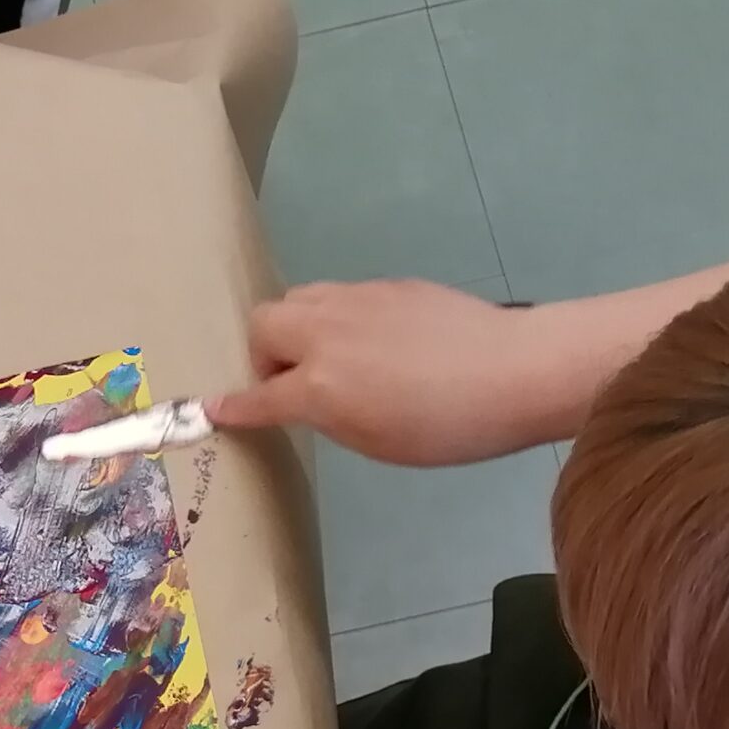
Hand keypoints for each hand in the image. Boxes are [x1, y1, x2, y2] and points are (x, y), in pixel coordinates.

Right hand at [207, 279, 583, 465]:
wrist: (514, 370)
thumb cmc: (448, 428)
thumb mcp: (378, 443)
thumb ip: (329, 416)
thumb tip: (306, 399)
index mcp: (319, 385)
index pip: (259, 396)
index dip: (236, 407)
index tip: (214, 409)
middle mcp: (326, 332)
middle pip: (264, 323)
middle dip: (265, 353)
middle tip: (293, 382)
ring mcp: (357, 300)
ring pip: (299, 298)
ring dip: (298, 327)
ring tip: (330, 357)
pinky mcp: (389, 285)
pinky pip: (340, 296)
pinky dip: (337, 317)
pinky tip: (376, 342)